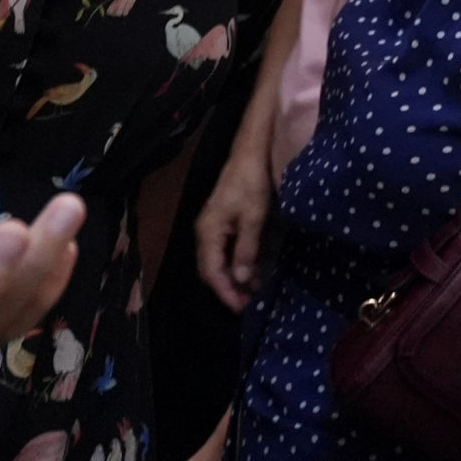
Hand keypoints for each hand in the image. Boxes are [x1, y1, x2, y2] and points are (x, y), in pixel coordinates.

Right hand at [195, 145, 271, 311]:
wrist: (252, 152)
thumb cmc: (252, 183)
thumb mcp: (253, 218)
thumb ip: (246, 250)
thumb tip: (239, 279)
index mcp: (208, 232)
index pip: (211, 272)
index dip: (225, 292)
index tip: (242, 308)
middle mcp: (205, 232)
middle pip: (211, 269)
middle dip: (228, 288)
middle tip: (248, 304)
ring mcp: (214, 226)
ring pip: (219, 261)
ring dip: (235, 277)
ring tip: (254, 291)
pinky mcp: (224, 221)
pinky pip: (226, 249)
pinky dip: (238, 262)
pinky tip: (254, 270)